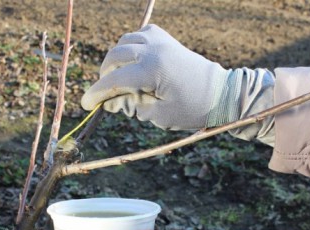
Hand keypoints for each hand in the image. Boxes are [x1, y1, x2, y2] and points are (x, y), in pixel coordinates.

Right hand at [81, 24, 234, 129]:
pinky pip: (140, 35)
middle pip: (114, 57)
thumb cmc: (193, 109)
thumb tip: (109, 101)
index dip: (96, 93)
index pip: (114, 80)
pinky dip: (131, 46)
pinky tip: (134, 62)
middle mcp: (153, 49)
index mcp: (152, 70)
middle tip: (105, 94)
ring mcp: (160, 41)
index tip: (86, 104)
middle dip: (104, 76)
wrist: (223, 94)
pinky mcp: (167, 39)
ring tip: (119, 80)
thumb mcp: (159, 114)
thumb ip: (131, 105)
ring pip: (124, 42)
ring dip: (116, 60)